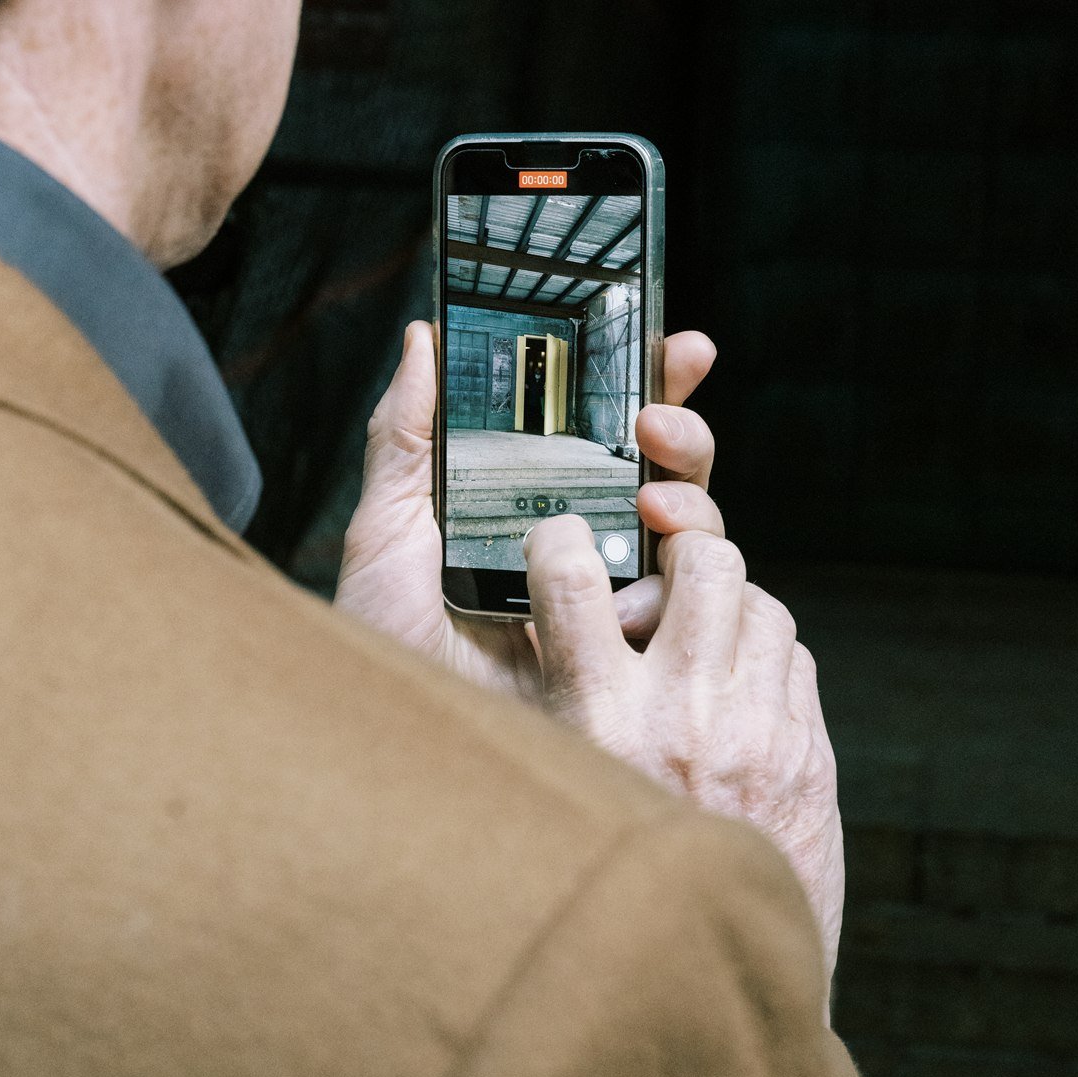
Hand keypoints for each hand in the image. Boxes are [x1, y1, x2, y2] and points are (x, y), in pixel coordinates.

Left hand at [334, 321, 721, 703]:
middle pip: (667, 468)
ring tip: (653, 502)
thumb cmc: (385, 638)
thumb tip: (424, 339)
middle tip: (656, 420)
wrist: (400, 737)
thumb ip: (406, 434)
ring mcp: (617, 596)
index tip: (682, 345)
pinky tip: (639, 593)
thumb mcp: (388, 527)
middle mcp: (589, 543)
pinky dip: (677, 586)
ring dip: (688, 500)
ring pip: (692, 529)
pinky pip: (687, 606)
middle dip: (682, 432)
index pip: (607, 428)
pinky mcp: (632, 653)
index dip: (650, 380)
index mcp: (536, 501)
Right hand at [525, 517, 843, 995]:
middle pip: (706, 560)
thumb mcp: (551, 790)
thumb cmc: (604, 893)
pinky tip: (733, 697)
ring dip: (728, 608)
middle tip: (659, 583)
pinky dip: (764, 660)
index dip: (562, 539)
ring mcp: (759, 734)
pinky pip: (793, 659)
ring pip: (763, 602)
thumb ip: (547, 707)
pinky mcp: (807, 758)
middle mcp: (684, 716)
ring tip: (698, 643)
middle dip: (682, 553)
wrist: (705, 997)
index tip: (560, 543)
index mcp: (598, 719)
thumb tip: (538, 620)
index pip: (570, 574)